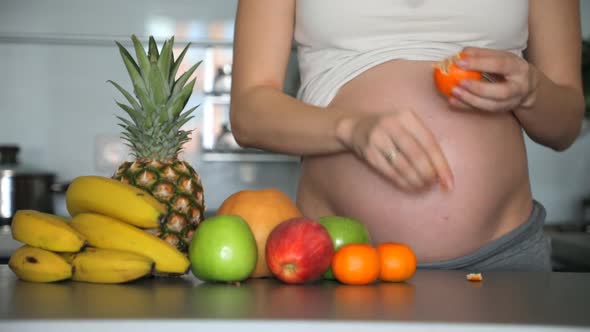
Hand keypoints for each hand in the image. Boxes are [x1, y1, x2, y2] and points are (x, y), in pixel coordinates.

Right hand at [336, 110, 453, 191]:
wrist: (357, 128)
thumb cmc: (391, 130)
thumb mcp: (407, 126)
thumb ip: (424, 143)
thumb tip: (442, 173)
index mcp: (407, 117)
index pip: (429, 142)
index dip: (441, 164)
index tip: (449, 182)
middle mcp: (392, 125)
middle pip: (416, 154)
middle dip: (428, 174)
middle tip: (433, 184)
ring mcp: (378, 138)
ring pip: (402, 165)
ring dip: (415, 180)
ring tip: (422, 186)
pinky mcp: (369, 153)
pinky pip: (389, 171)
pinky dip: (402, 182)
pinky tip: (409, 185)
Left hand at [448, 47, 538, 111]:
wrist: (526, 87)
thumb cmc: (509, 68)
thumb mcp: (500, 57)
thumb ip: (482, 54)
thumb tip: (461, 53)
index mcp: (519, 68)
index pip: (500, 64)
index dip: (479, 63)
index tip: (459, 62)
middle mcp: (519, 88)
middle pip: (501, 92)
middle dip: (479, 88)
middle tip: (460, 82)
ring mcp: (512, 102)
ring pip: (492, 105)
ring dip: (470, 100)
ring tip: (454, 91)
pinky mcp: (502, 110)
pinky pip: (483, 111)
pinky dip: (466, 106)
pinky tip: (453, 101)